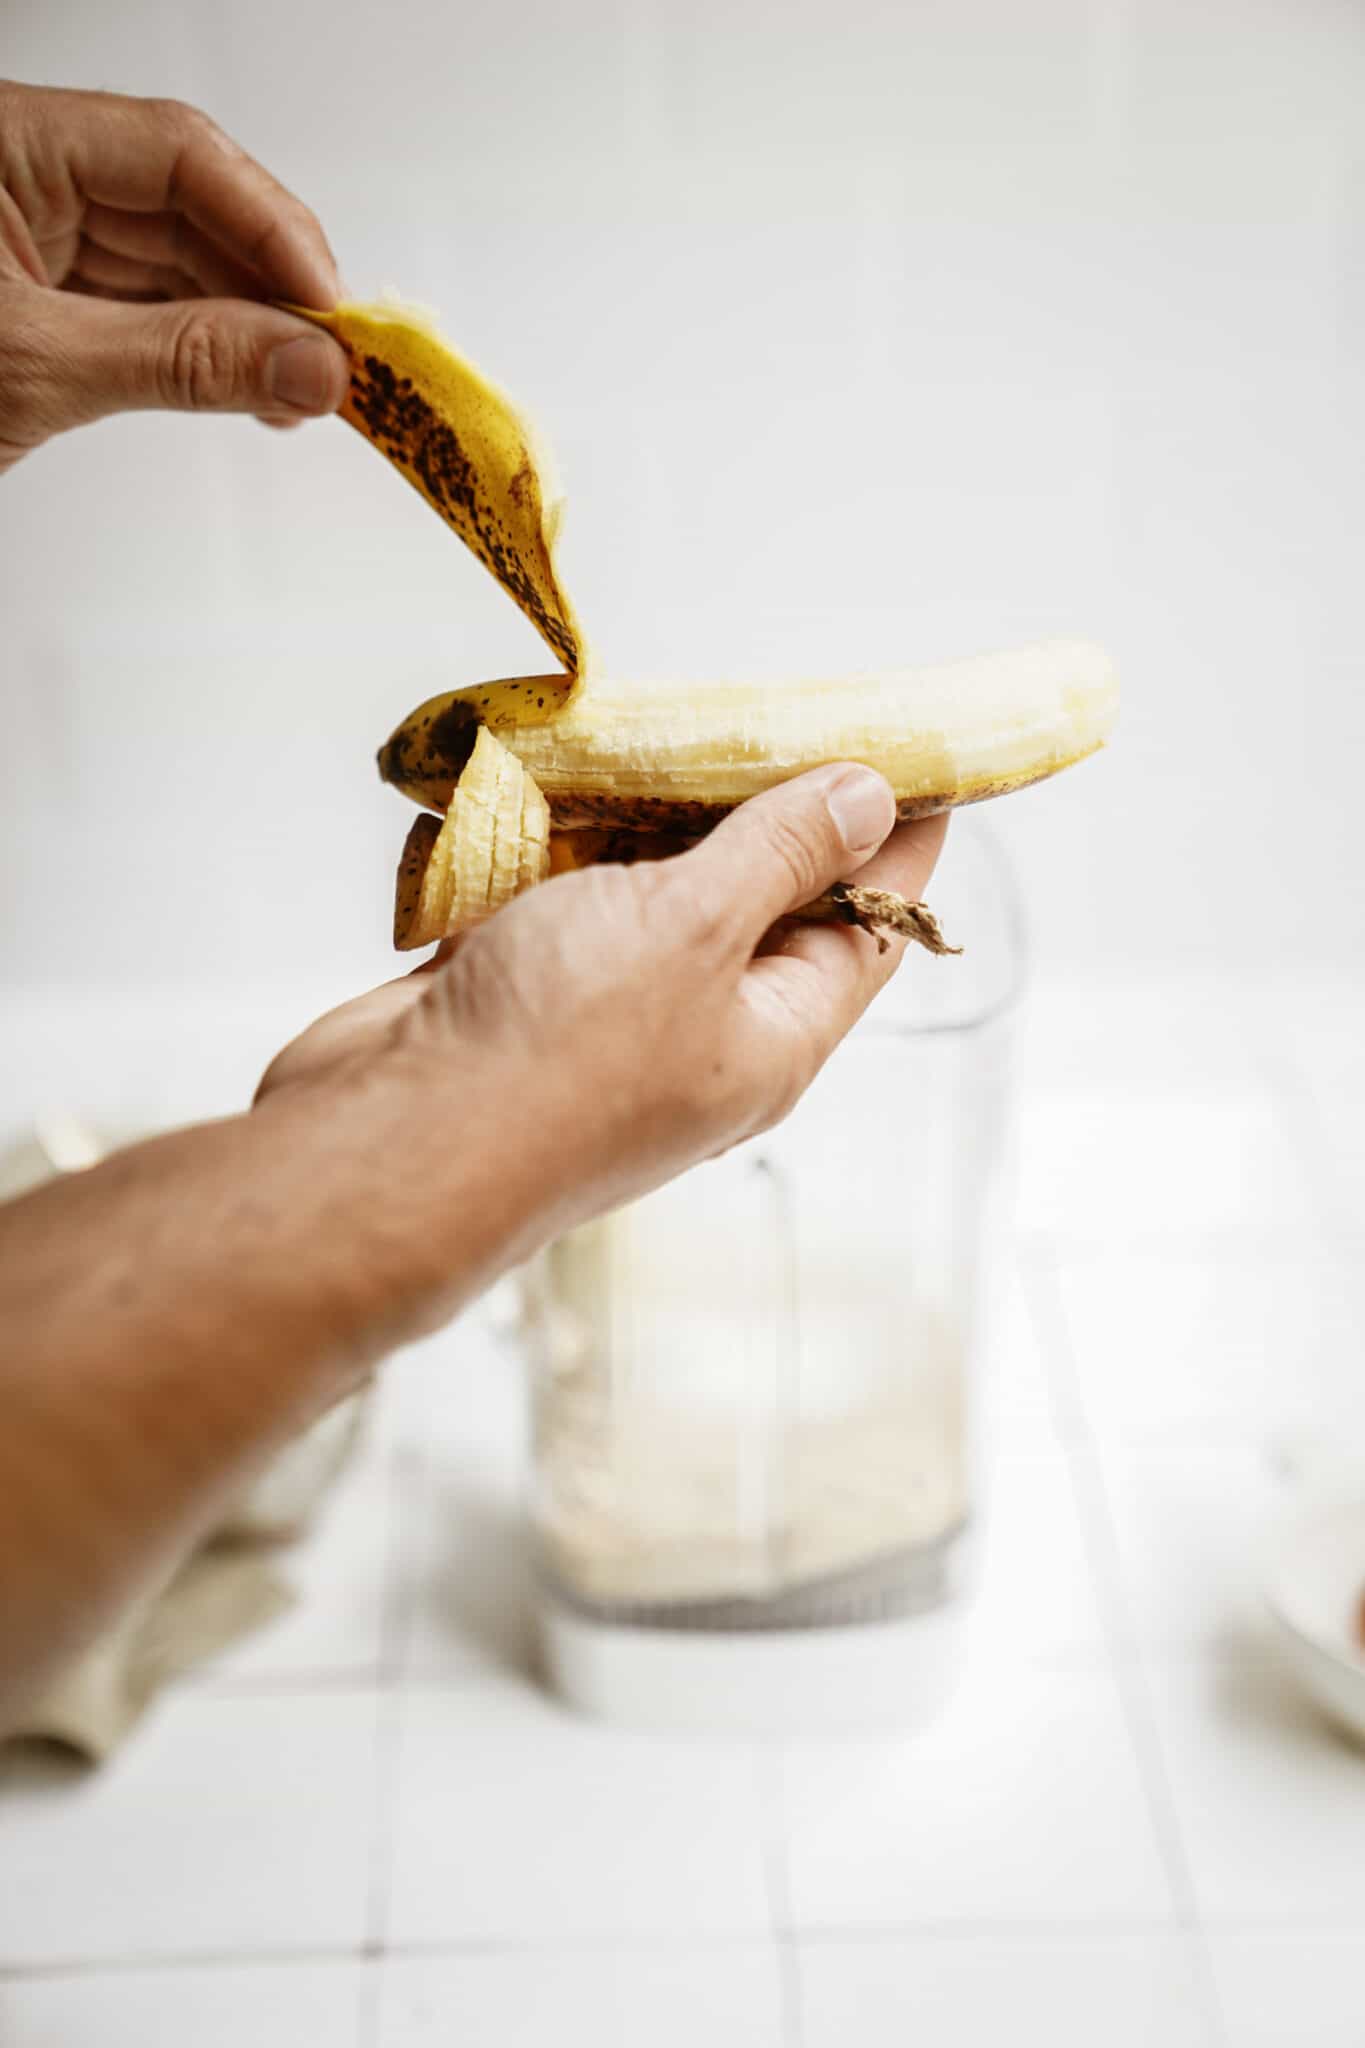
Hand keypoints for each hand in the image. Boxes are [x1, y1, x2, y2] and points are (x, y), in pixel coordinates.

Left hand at [0, 80, 348, 470]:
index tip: (330, 308)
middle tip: (336, 361)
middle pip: (185, 202)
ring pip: (170, 261)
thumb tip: (310, 368)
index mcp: (4, 141)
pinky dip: (199, 349)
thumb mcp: (36, 367)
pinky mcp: (32, 298)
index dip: (269, 225)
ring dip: (245, 325)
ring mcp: (26, 235)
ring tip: (301, 392)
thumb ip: (183, 361)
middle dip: (268, 282)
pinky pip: (140, 306)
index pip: (175, 152)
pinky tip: (249, 387)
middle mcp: (20, 173)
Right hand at [0, 765, 941, 1701]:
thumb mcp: (697, 927)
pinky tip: (555, 781)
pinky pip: (564, 901)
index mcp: (776, 1033)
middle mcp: (703, 1029)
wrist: (390, 1141)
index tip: (921, 750)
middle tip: (773, 710)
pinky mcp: (522, 988)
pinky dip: (561, 842)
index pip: (876, 922)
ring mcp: (607, 1012)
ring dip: (652, 818)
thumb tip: (874, 802)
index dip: (905, 837)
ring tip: (664, 727)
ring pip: (654, 894)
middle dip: (769, 808)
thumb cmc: (557, 1051)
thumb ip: (781, 854)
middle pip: (763, 901)